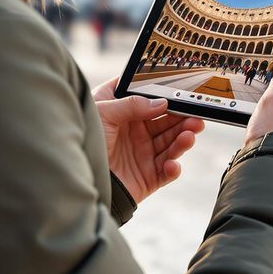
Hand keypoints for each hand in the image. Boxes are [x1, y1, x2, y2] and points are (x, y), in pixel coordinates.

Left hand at [92, 77, 204, 203]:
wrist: (75, 183)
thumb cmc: (83, 141)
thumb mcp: (103, 114)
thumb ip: (132, 105)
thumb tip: (162, 103)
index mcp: (122, 110)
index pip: (147, 97)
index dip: (164, 93)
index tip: (181, 90)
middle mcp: (135, 130)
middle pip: (166, 120)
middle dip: (183, 118)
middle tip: (196, 116)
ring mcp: (142, 153)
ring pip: (171, 143)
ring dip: (183, 140)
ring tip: (190, 136)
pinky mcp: (148, 176)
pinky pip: (167, 171)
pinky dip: (173, 168)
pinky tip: (172, 164)